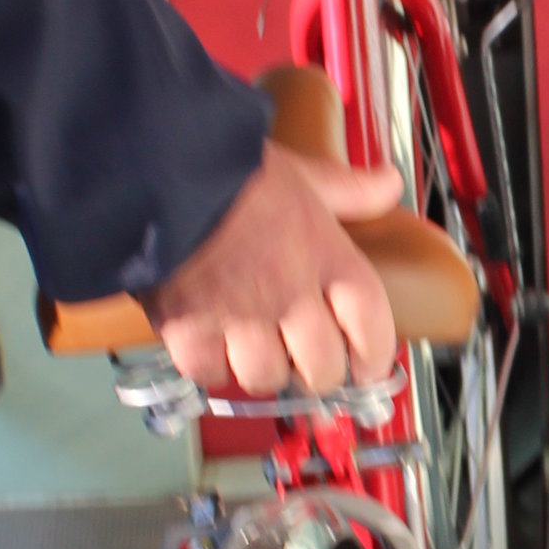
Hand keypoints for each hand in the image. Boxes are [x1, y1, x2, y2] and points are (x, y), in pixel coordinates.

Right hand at [148, 142, 402, 397]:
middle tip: (302, 361)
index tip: (366, 366)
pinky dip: (210, 365)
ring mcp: (241, 317)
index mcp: (326, 257)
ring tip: (251, 348)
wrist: (159, 171)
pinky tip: (208, 341)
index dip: (373, 357)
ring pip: (267, 378)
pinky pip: (211, 373)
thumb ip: (347, 190)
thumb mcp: (300, 175)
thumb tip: (389, 183)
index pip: (372, 330)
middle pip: (322, 369)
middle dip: (316, 372)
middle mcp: (291, 295)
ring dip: (261, 369)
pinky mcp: (191, 330)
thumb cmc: (230, 171)